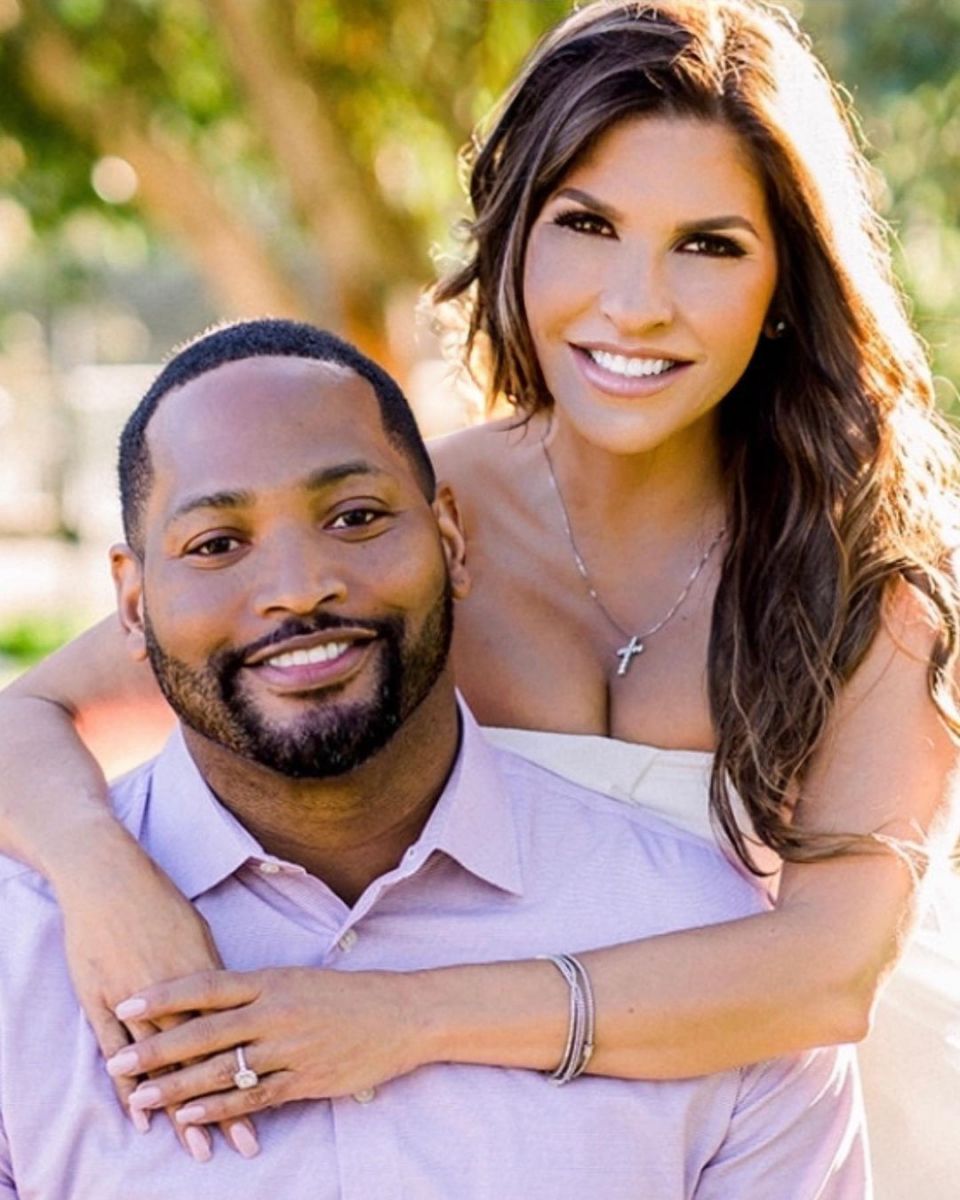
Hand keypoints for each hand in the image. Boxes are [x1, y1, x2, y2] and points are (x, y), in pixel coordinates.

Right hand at [52, 824, 257, 1158]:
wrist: (110, 879)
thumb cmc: (159, 903)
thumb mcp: (198, 936)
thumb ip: (219, 977)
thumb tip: (241, 1000)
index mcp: (207, 975)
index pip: (235, 1036)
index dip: (252, 1072)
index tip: (273, 1107)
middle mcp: (176, 993)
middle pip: (207, 1059)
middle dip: (226, 1104)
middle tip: (243, 1145)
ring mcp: (138, 1000)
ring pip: (165, 1066)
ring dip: (181, 1109)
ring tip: (198, 1147)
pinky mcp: (104, 1001)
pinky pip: (117, 1052)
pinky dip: (131, 1087)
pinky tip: (141, 1118)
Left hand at [106, 966, 424, 1123]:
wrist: (401, 1014)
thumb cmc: (346, 995)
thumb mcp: (297, 980)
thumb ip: (254, 992)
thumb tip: (207, 1001)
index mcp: (271, 980)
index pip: (206, 986)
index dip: (164, 996)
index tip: (126, 1004)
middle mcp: (275, 1012)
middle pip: (204, 1032)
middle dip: (157, 1049)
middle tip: (117, 1062)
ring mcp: (289, 1047)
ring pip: (222, 1070)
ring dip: (177, 1087)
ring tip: (141, 1098)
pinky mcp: (304, 1079)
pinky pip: (252, 1098)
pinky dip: (218, 1109)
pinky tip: (190, 1117)